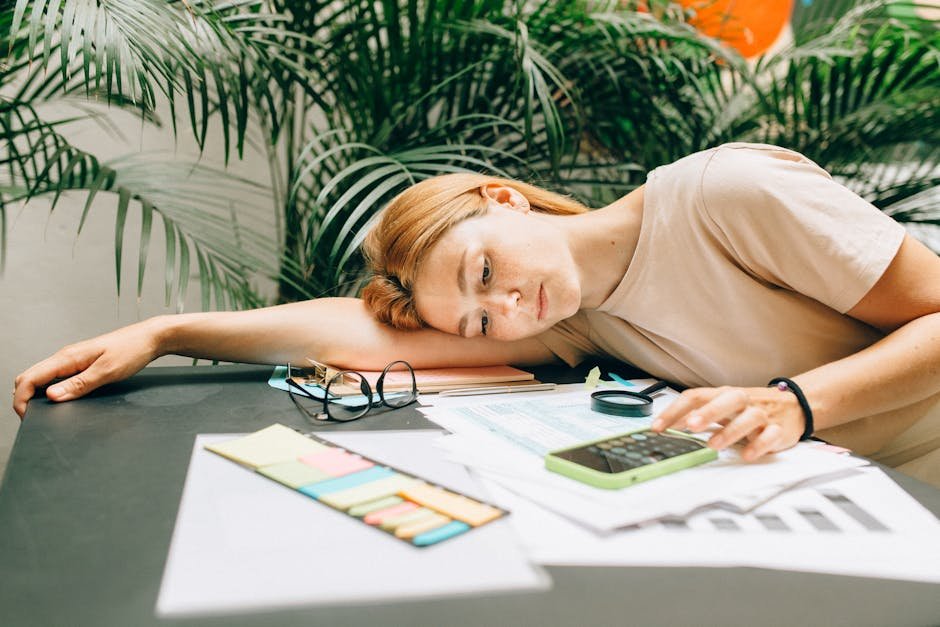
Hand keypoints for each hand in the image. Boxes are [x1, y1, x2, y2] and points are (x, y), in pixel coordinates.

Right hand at [13, 319, 164, 417]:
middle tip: (32, 418)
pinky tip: (61, 399)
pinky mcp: (82, 364)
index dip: (21, 400)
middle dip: (24, 399)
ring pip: (42, 378)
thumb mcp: (107, 371)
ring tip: (44, 412)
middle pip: (30, 378)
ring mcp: (73, 360)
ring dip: (37, 395)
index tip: (26, 417)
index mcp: (67, 357)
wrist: (151, 338)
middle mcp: (66, 357)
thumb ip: (79, 384)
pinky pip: (57, 378)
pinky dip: (52, 390)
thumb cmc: (132, 350)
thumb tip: (52, 397)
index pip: (29, 378)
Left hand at [650, 386, 805, 460]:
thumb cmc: (750, 407)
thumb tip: (669, 423)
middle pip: (727, 400)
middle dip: (708, 413)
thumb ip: (697, 413)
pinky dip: (759, 445)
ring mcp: (762, 415)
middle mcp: (743, 401)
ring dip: (730, 432)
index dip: (676, 410)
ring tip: (713, 445)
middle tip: (690, 425)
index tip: (658, 426)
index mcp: (724, 394)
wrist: (794, 404)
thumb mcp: (722, 406)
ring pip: (749, 419)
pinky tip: (746, 455)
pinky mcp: (779, 430)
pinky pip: (771, 436)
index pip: (697, 396)